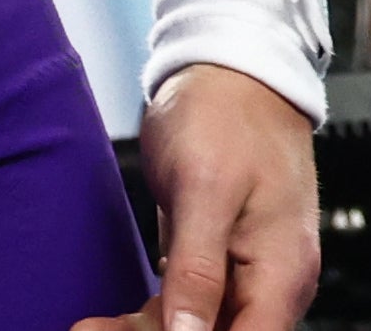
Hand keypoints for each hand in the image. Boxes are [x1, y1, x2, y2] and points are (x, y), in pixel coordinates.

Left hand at [82, 62, 317, 330]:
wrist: (228, 67)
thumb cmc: (227, 112)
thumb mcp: (205, 191)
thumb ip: (199, 271)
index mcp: (281, 272)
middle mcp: (270, 281)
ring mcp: (242, 272)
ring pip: (192, 330)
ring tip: (89, 329)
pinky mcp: (216, 260)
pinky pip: (183, 307)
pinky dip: (147, 318)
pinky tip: (107, 323)